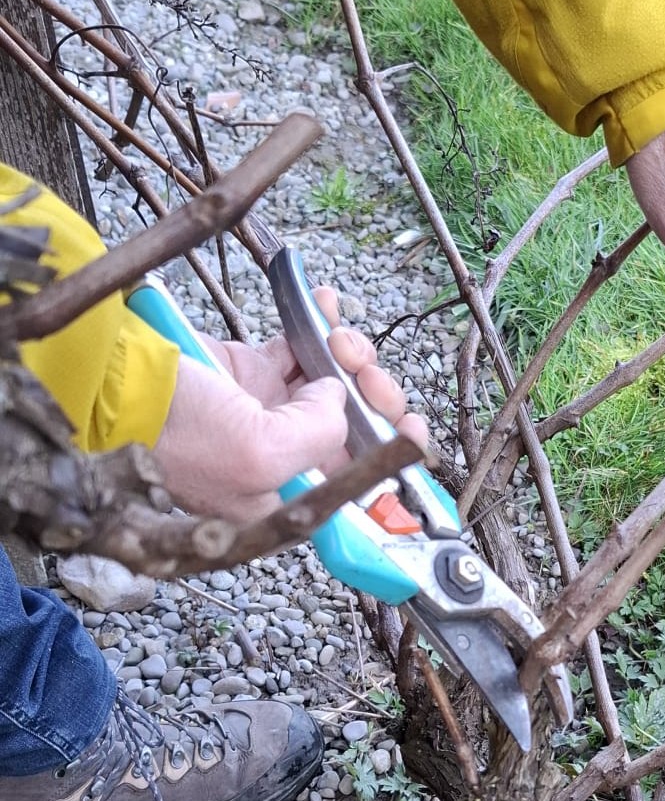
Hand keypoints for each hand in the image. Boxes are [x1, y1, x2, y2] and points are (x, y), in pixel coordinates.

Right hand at [151, 287, 428, 520]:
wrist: (110, 385)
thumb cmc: (173, 434)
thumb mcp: (258, 455)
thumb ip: (318, 434)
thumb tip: (337, 399)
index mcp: (288, 497)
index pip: (360, 490)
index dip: (396, 466)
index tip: (418, 435)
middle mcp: (284, 460)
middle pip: (358, 430)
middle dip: (376, 396)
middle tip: (368, 374)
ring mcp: (269, 415)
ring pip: (338, 384)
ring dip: (350, 355)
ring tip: (337, 336)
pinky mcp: (253, 373)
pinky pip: (304, 348)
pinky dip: (322, 324)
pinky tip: (328, 304)